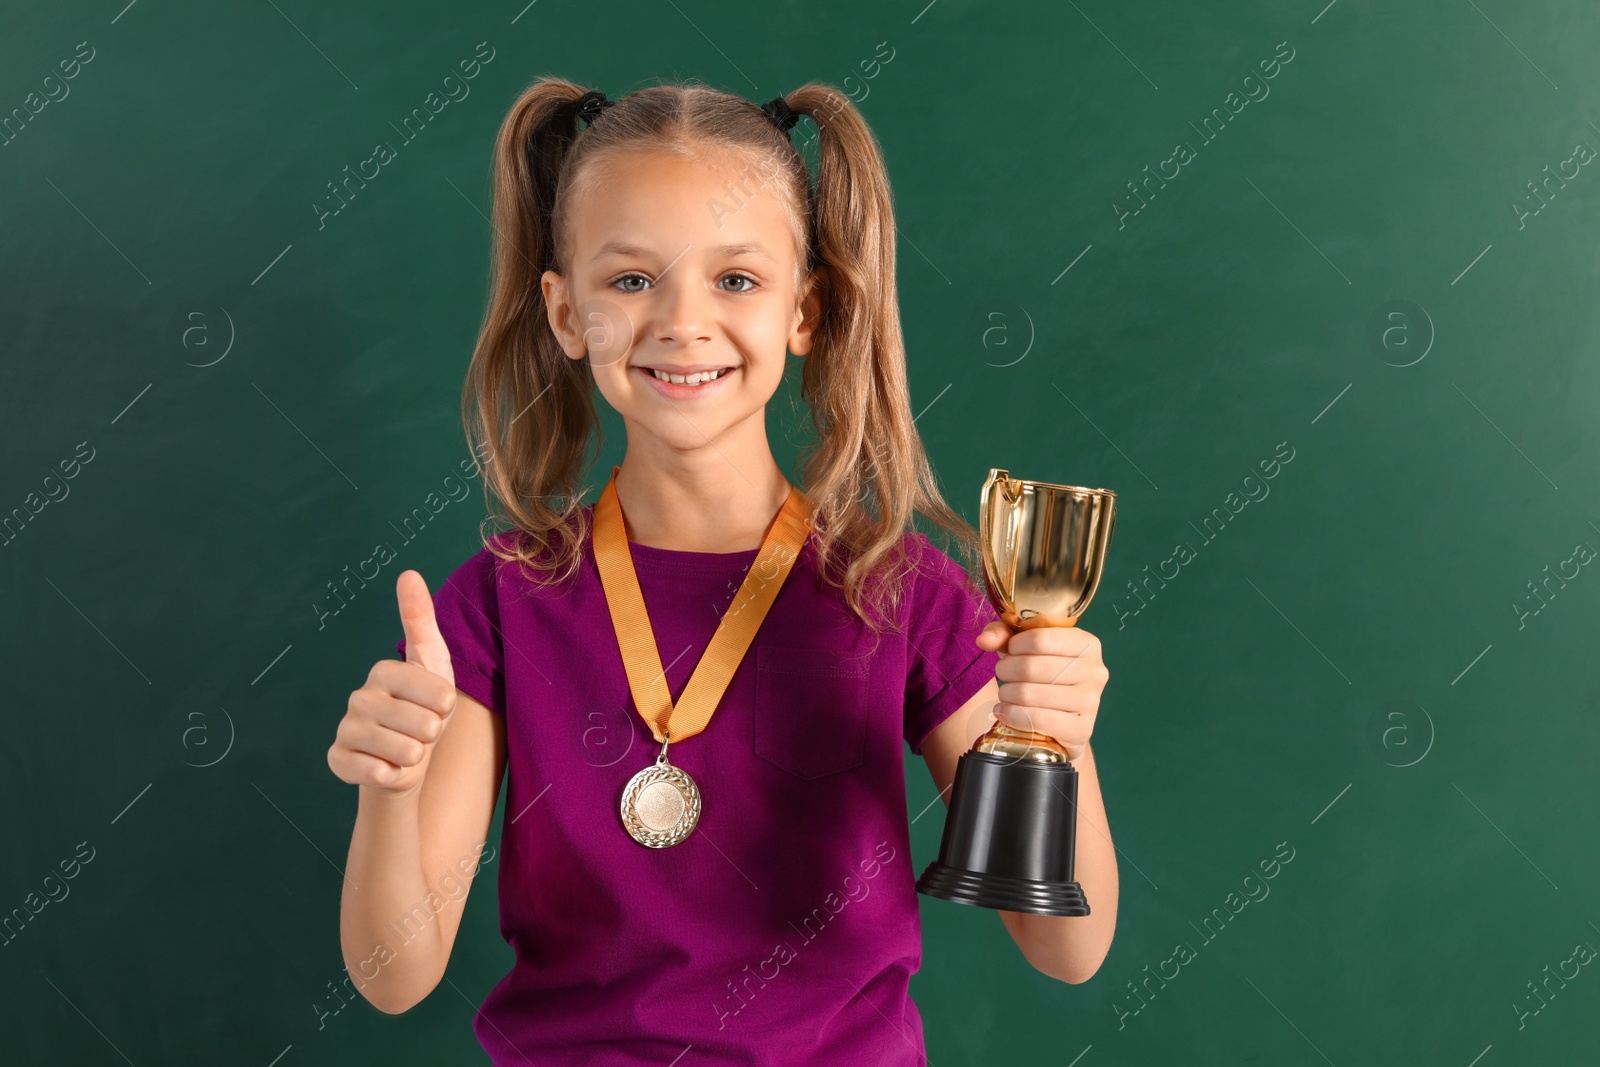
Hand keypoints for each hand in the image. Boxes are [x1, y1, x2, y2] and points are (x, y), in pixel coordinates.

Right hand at [327, 570, 457, 797]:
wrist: (403, 762)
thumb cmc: (424, 710)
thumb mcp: (433, 664)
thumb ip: (421, 619)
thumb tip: (408, 573)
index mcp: (385, 671)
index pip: (440, 694)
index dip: (447, 709)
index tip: (436, 707)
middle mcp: (359, 696)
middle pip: (425, 725)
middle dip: (432, 736)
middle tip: (419, 732)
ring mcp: (346, 728)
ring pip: (405, 752)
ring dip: (415, 757)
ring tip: (405, 749)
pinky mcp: (337, 760)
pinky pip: (380, 773)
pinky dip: (392, 775)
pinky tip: (385, 767)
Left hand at [974, 620, 1107, 761]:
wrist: (1061, 725)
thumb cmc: (1043, 677)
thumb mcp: (1025, 648)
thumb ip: (1003, 635)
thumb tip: (983, 640)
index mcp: (1086, 644)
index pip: (1039, 638)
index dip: (1014, 645)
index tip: (1010, 652)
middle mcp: (1095, 671)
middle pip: (1031, 666)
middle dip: (1006, 671)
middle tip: (1003, 675)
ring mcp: (1090, 702)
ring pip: (1029, 693)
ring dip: (1007, 694)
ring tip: (1006, 694)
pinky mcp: (1081, 729)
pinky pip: (1037, 719)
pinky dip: (1012, 715)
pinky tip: (1005, 712)